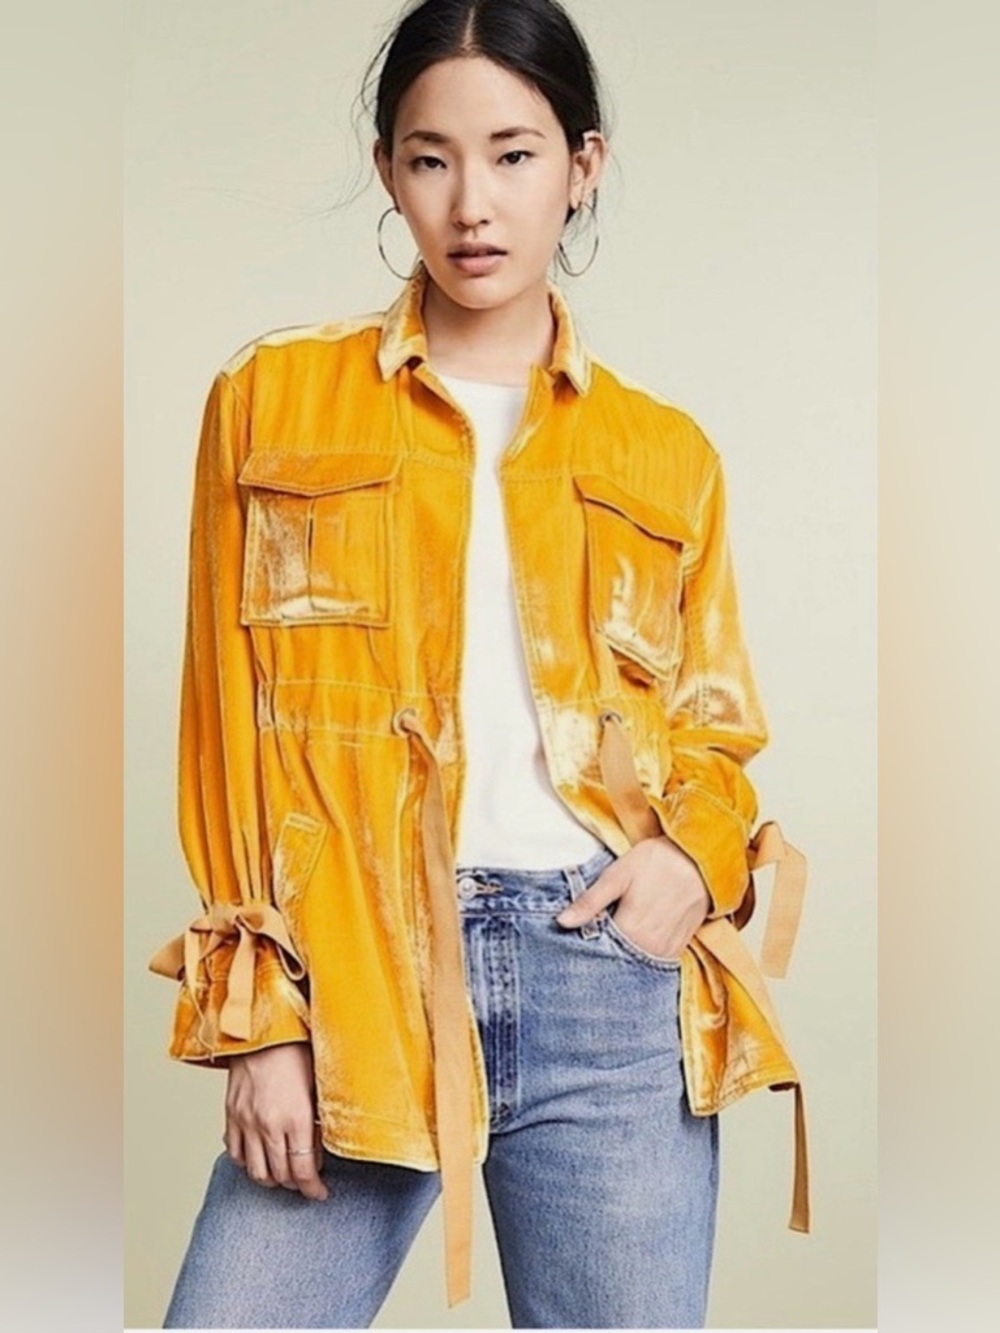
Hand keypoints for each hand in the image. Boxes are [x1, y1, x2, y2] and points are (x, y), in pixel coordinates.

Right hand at [223, 1042, 328, 1200]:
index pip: (304, 1170)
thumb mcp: (317, 1085)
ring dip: (271, 1179)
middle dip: (295, 1184)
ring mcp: (247, 1122)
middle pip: (281, 1175)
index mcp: (296, 1117)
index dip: (313, 1188)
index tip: (320, 1193)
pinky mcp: (231, 1115)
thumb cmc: (295, 1050)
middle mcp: (269, 1124)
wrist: (262, 1029)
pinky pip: (236, 1153)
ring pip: (256, 1171)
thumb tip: (320, 1150)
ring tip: (283, 1175)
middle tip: (305, 1182)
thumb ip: (318, 1121)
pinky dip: (247, 1163)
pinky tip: (259, 1157)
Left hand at [556, 836, 710, 958]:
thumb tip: (561, 922)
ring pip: (635, 965)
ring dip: (622, 957)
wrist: (701, 860)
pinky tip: (632, 942)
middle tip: (592, 937)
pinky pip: (654, 962)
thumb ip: (590, 901)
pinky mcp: (679, 948)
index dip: (584, 945)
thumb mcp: (618, 875)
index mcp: (630, 930)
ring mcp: (666, 951)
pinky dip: (640, 956)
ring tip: (612, 940)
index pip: (598, 953)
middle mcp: (649, 948)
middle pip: (617, 962)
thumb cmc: (657, 861)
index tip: (574, 938)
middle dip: (602, 954)